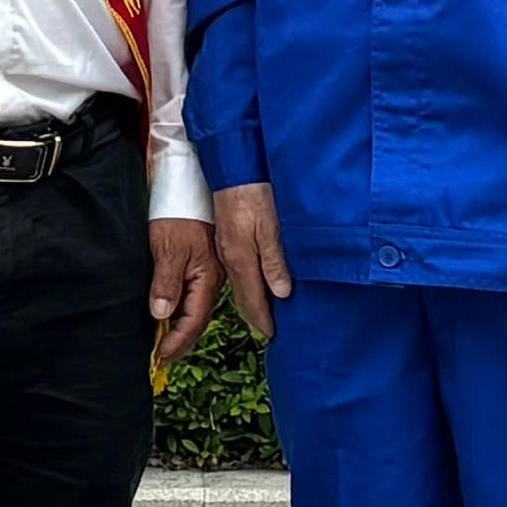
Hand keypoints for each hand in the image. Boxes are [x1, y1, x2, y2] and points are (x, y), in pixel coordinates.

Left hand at [146, 216, 220, 369]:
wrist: (185, 186)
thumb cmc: (178, 213)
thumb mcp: (169, 248)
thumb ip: (166, 283)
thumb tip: (161, 314)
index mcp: (208, 278)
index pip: (193, 321)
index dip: (176, 342)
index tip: (160, 357)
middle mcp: (212, 280)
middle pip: (197, 321)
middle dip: (179, 343)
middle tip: (160, 361)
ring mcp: (207, 274)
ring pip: (194, 310)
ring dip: (179, 330)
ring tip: (162, 346)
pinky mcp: (200, 267)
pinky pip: (191, 297)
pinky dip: (179, 313)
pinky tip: (168, 319)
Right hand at [212, 182, 291, 340]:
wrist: (234, 171)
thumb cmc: (255, 195)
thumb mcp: (271, 228)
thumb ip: (274, 262)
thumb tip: (281, 293)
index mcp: (241, 260)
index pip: (251, 301)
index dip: (263, 320)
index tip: (273, 335)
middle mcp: (230, 260)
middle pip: (242, 298)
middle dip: (255, 317)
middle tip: (270, 330)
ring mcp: (226, 250)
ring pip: (239, 286)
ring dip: (251, 302)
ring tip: (266, 312)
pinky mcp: (226, 241)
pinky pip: (237, 273)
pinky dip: (247, 285)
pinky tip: (258, 283)